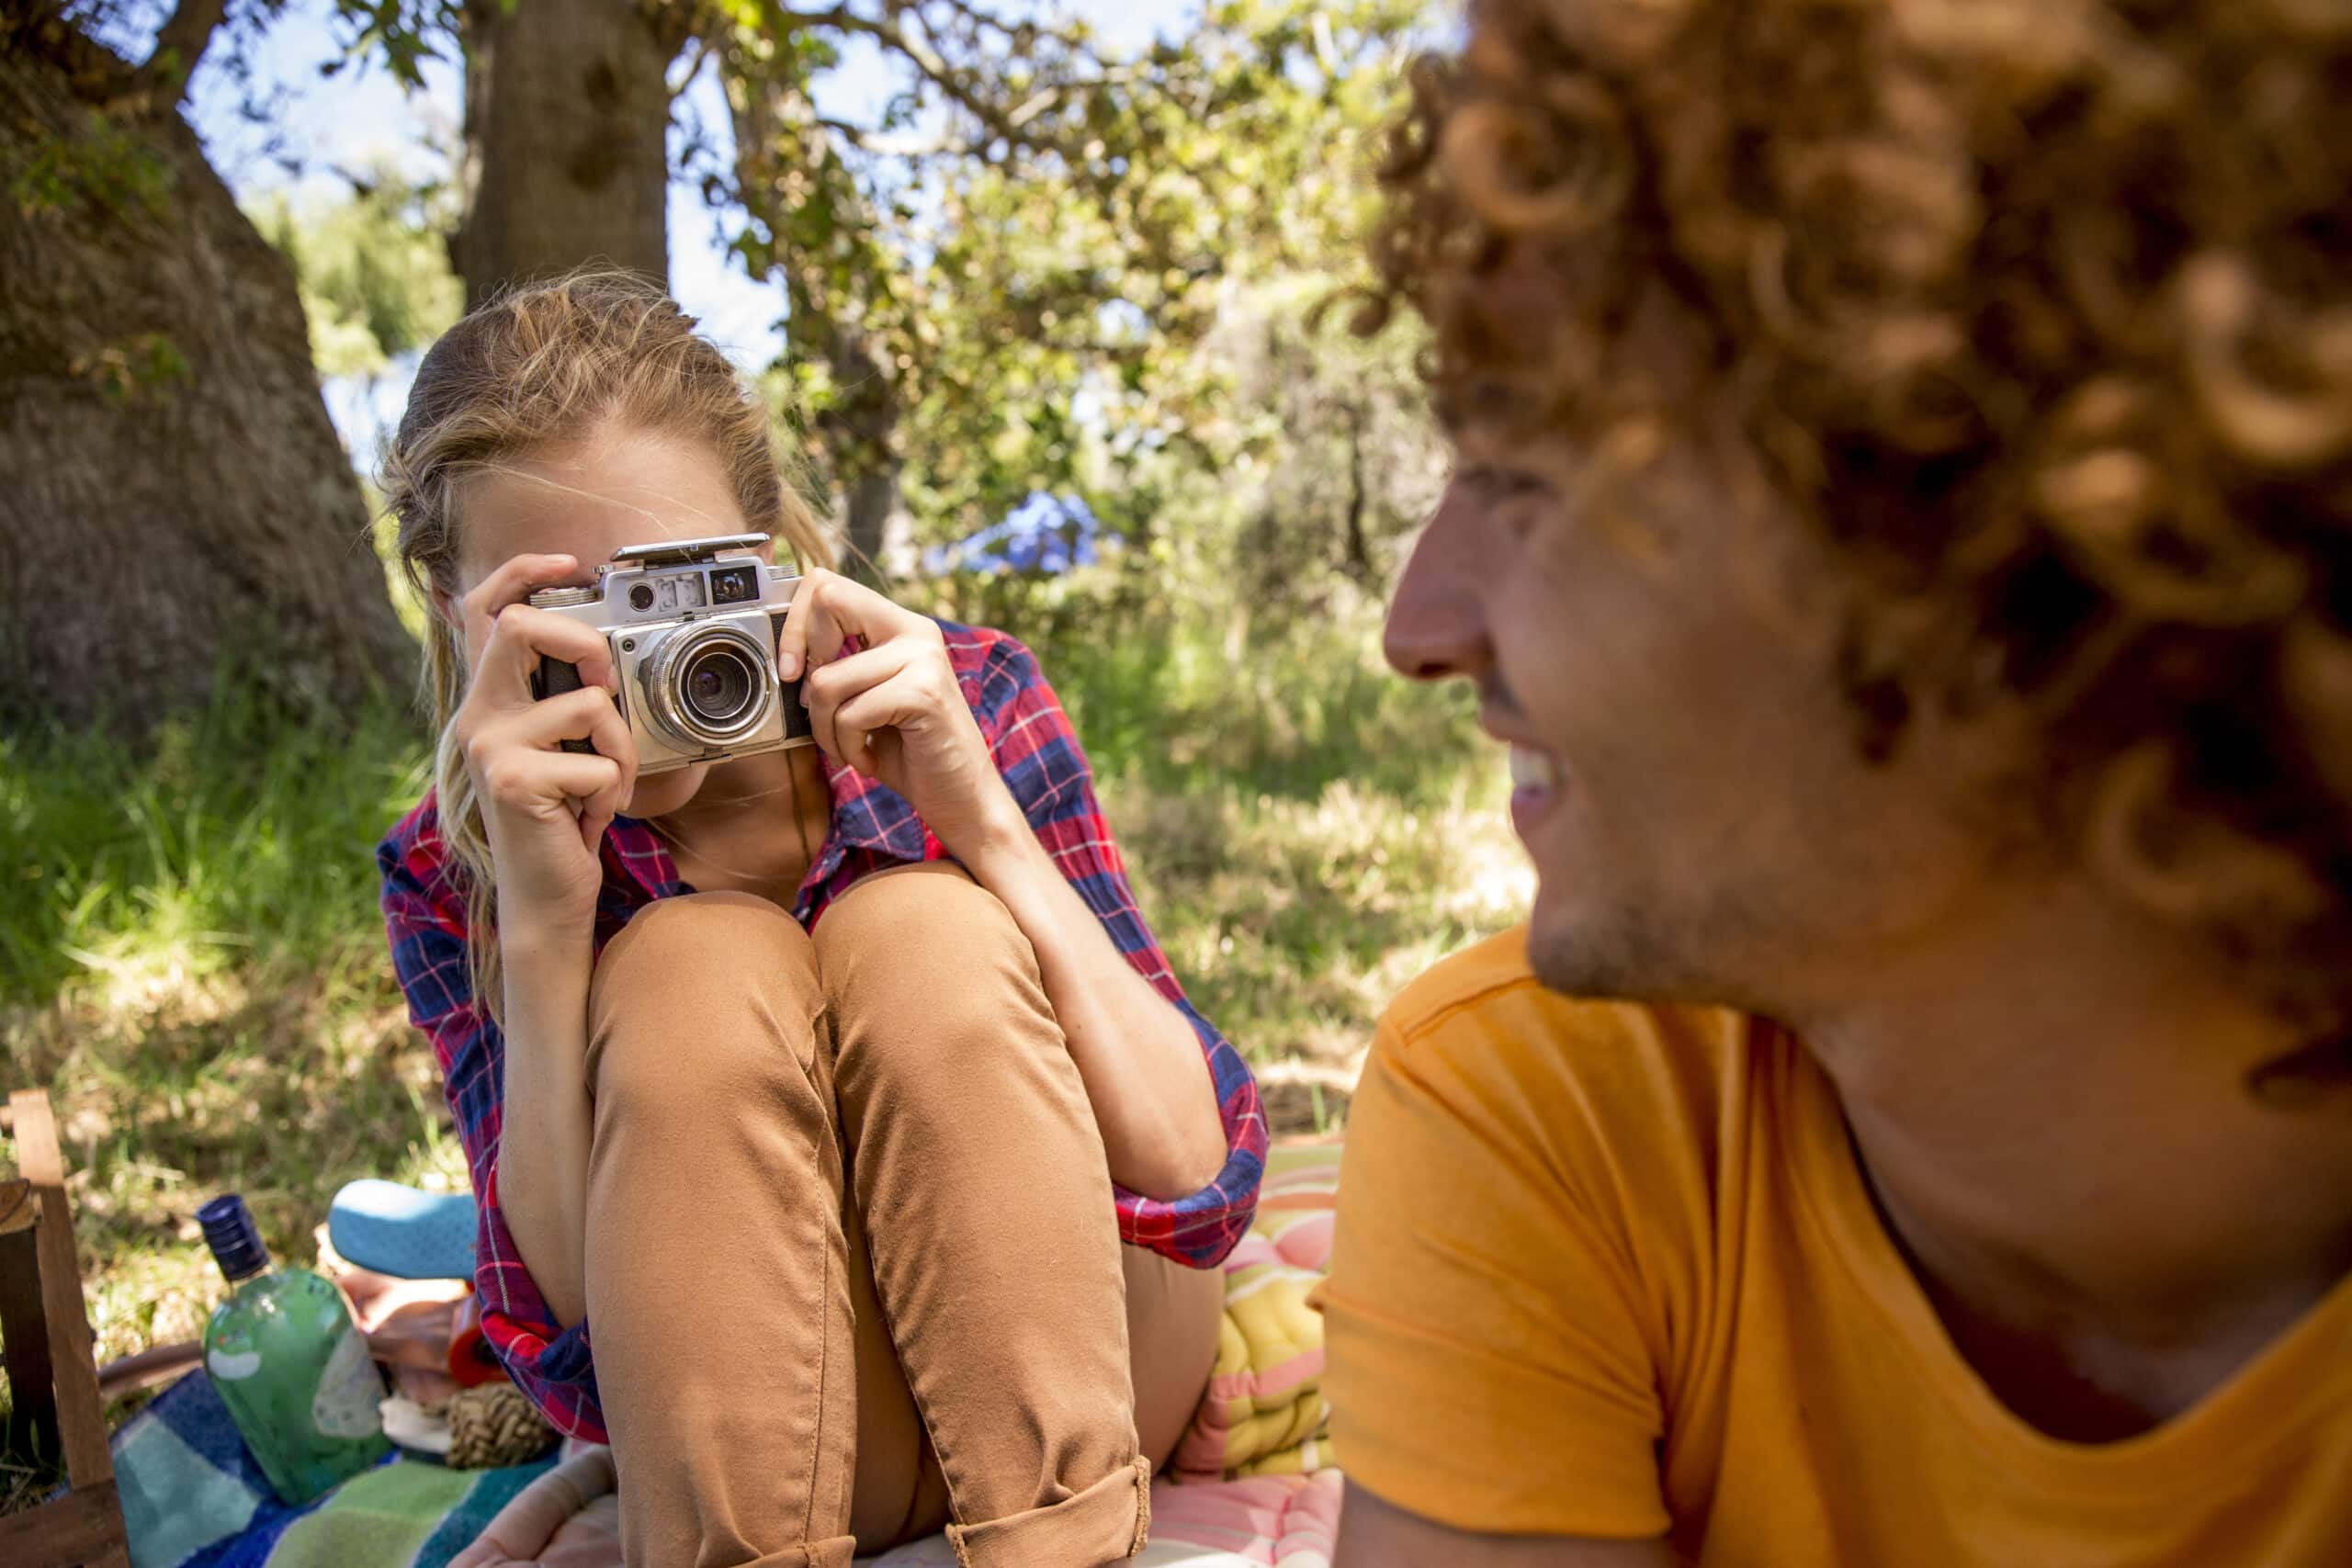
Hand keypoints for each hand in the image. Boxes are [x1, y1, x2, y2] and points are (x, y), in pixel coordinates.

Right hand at [447, 553, 638, 928]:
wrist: (545, 895)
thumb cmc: (564, 817)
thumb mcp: (566, 747)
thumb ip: (570, 699)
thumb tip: (607, 653)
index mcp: (493, 699)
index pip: (486, 611)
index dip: (521, 572)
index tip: (569, 562)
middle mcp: (479, 714)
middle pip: (523, 627)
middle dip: (587, 644)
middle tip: (608, 689)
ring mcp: (490, 746)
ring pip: (588, 704)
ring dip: (620, 750)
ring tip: (603, 784)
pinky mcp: (510, 781)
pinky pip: (597, 763)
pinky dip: (612, 792)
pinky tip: (590, 816)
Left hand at [774, 569, 1017, 859]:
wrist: (962, 797)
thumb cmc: (909, 753)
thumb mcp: (866, 700)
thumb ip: (838, 669)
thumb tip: (787, 662)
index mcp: (900, 626)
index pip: (829, 586)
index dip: (796, 623)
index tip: (791, 670)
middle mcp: (915, 631)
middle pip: (828, 599)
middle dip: (801, 654)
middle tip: (815, 706)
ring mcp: (923, 658)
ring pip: (827, 679)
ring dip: (825, 728)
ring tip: (850, 748)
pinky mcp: (923, 693)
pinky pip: (850, 714)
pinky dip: (848, 747)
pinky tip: (869, 759)